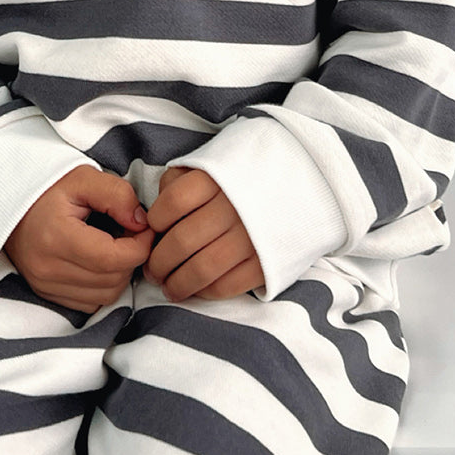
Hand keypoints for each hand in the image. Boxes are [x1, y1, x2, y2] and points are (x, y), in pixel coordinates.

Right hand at [3, 166, 154, 313]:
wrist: (7, 202)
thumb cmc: (47, 188)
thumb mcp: (83, 178)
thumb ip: (117, 195)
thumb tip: (142, 223)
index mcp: (56, 237)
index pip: (113, 259)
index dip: (140, 246)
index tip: (144, 228)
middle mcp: (47, 269)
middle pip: (112, 280)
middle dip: (131, 258)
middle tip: (129, 233)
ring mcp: (45, 285)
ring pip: (105, 296)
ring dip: (119, 273)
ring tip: (114, 245)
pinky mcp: (46, 294)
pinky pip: (91, 303)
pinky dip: (103, 285)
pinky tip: (99, 261)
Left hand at [143, 166, 264, 301]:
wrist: (302, 180)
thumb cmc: (245, 174)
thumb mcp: (213, 163)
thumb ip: (180, 180)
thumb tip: (156, 213)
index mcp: (217, 178)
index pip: (172, 203)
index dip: (156, 220)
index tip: (153, 230)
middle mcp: (234, 207)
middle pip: (182, 241)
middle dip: (159, 262)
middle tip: (152, 270)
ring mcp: (252, 237)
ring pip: (202, 269)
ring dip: (177, 284)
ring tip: (168, 286)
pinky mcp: (267, 262)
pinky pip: (227, 285)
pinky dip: (205, 292)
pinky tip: (197, 289)